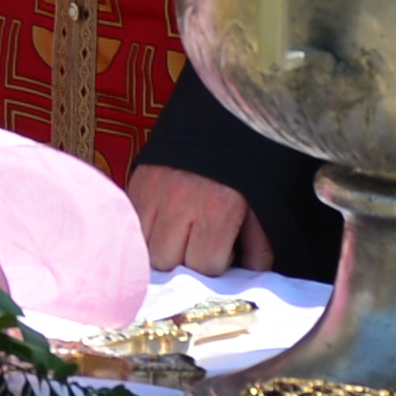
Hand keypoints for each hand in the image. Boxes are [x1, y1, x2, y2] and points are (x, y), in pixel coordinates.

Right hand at [126, 161, 261, 273]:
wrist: (222, 117)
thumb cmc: (248, 162)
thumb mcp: (263, 205)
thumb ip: (259, 247)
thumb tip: (249, 278)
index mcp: (217, 208)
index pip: (205, 266)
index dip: (216, 265)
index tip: (224, 252)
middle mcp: (180, 202)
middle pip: (168, 262)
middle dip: (185, 262)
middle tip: (200, 247)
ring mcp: (153, 192)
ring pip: (144, 248)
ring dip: (162, 249)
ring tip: (181, 236)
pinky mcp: (136, 182)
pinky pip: (132, 224)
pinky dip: (146, 232)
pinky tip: (164, 224)